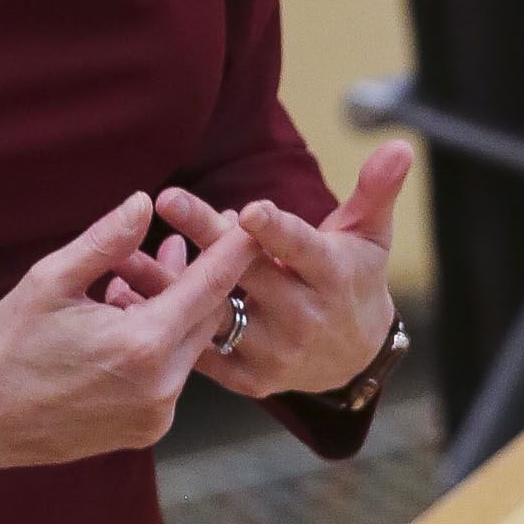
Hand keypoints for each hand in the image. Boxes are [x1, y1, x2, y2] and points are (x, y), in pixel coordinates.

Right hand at [0, 191, 258, 482]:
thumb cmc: (9, 344)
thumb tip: (144, 203)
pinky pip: (169, 376)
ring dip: (172, 309)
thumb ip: (106, 241)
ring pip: (186, 346)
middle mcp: (160, 386)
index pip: (210, 287)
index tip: (252, 224)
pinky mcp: (145, 431)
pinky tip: (124, 316)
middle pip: (205, 317)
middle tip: (193, 236)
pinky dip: (158, 344)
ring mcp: (155, 415)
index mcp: (143, 344)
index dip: (232, 251)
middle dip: (200, 276)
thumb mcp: (51, 279)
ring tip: (140, 272)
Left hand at [108, 142, 408, 398]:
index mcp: (331, 275)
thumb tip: (400, 146)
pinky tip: (124, 295)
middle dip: (207, 237)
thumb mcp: (370, 234)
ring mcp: (275, 351)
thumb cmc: (353, 276)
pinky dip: (162, 324)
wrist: (352, 357)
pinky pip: (199, 349)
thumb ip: (376, 189)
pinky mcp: (249, 377)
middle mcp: (303, 316)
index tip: (248, 210)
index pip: (301, 249)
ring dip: (167, 285)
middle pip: (247, 273)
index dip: (276, 232)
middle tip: (167, 198)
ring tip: (123, 257)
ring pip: (213, 313)